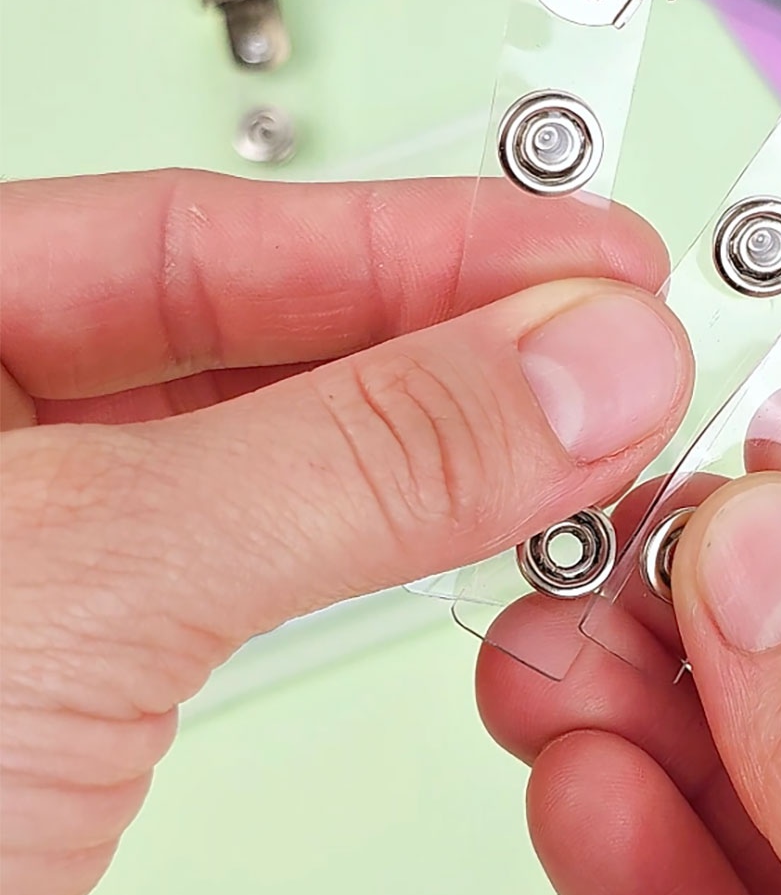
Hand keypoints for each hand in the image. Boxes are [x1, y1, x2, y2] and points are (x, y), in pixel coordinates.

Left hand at [0, 170, 692, 894]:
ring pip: (278, 446)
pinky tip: (482, 515)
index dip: (418, 234)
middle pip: (256, 329)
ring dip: (445, 440)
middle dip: (453, 334)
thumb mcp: (89, 584)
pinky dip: (391, 536)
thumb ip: (358, 456)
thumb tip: (571, 368)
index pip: (203, 230)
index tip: (576, 255)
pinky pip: (270, 555)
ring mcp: (33, 552)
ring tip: (581, 424)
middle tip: (610, 339)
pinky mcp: (84, 664)